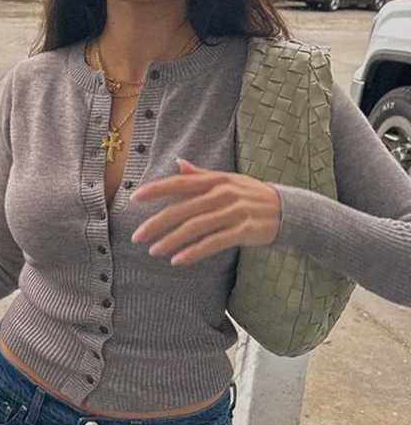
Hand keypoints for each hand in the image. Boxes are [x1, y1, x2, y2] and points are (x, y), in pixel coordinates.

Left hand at [130, 158, 281, 266]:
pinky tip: (177, 260)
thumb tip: (177, 163)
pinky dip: (194, 252)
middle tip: (137, 236)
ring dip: (172, 240)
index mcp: (216, 180)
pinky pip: (213, 242)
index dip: (156, 190)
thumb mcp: (228, 180)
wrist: (290, 210)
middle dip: (157, 223)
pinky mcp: (244, 230)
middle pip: (183, 209)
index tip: (135, 198)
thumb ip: (200, 175)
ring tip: (154, 251)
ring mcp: (234, 212)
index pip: (179, 183)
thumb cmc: (251, 195)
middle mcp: (223, 193)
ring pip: (195, 227)